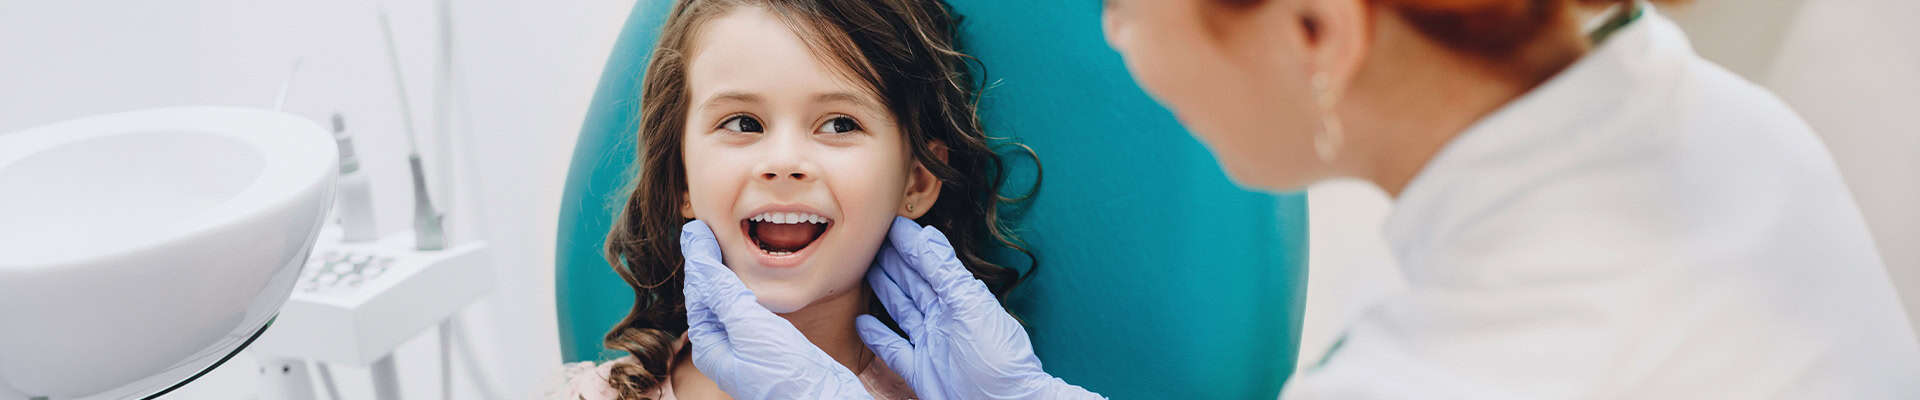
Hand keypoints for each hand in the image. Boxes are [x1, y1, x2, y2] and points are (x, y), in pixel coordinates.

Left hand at [679, 220, 873, 399]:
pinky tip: (757, 277)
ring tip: (727, 243)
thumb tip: (695, 249)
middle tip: (708, 228)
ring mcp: (746, 348)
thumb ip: (720, 287)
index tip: (697, 227)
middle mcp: (724, 347)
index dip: (698, 257)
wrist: (824, 398)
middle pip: (711, 296)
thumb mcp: (747, 323)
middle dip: (709, 264)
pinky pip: (751, 311)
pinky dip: (749, 288)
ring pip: (731, 302)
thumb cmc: (784, 369)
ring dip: (728, 273)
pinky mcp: (769, 346)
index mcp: (710, 344)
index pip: (698, 291)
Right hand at [856, 217, 1102, 399]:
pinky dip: (878, 335)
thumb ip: (946, 272)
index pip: (929, 263)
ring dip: (885, 290)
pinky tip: (862, 322)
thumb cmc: (997, 359)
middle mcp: (944, 318)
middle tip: (870, 240)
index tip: (888, 222)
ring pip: (902, 310)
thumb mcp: (971, 306)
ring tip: (865, 271)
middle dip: (893, 261)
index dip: (909, 243)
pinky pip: (894, 348)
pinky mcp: (920, 370)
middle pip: (913, 283)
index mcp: (959, 298)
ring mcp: (931, 344)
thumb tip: (927, 234)